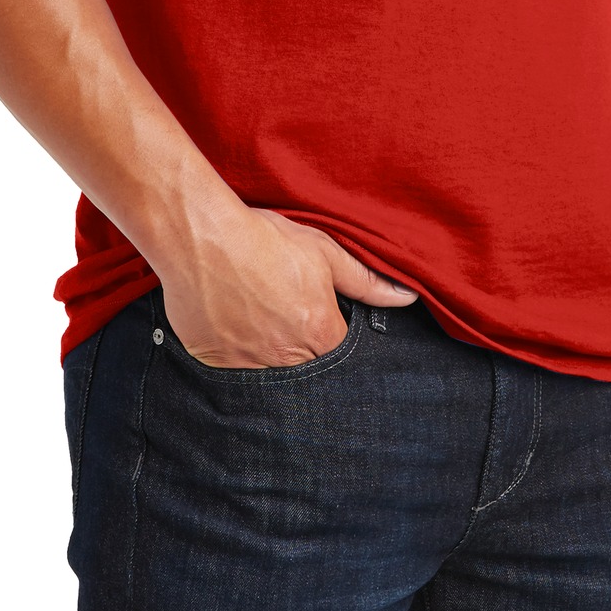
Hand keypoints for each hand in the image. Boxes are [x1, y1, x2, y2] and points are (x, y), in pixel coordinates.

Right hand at [157, 203, 420, 368]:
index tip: (321, 319)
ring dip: (270, 353)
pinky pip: (233, 372)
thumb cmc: (264, 239)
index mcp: (318, 332)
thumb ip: (366, 281)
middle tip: (286, 317)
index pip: (341, 355)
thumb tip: (408, 297)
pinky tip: (232, 323)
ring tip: (259, 318)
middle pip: (307, 368)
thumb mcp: (322, 251)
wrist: (202, 236)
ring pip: (270, 373)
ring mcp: (247, 365)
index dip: (334, 336)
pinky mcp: (214, 362)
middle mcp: (285, 357)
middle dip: (304, 350)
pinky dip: (237, 353)